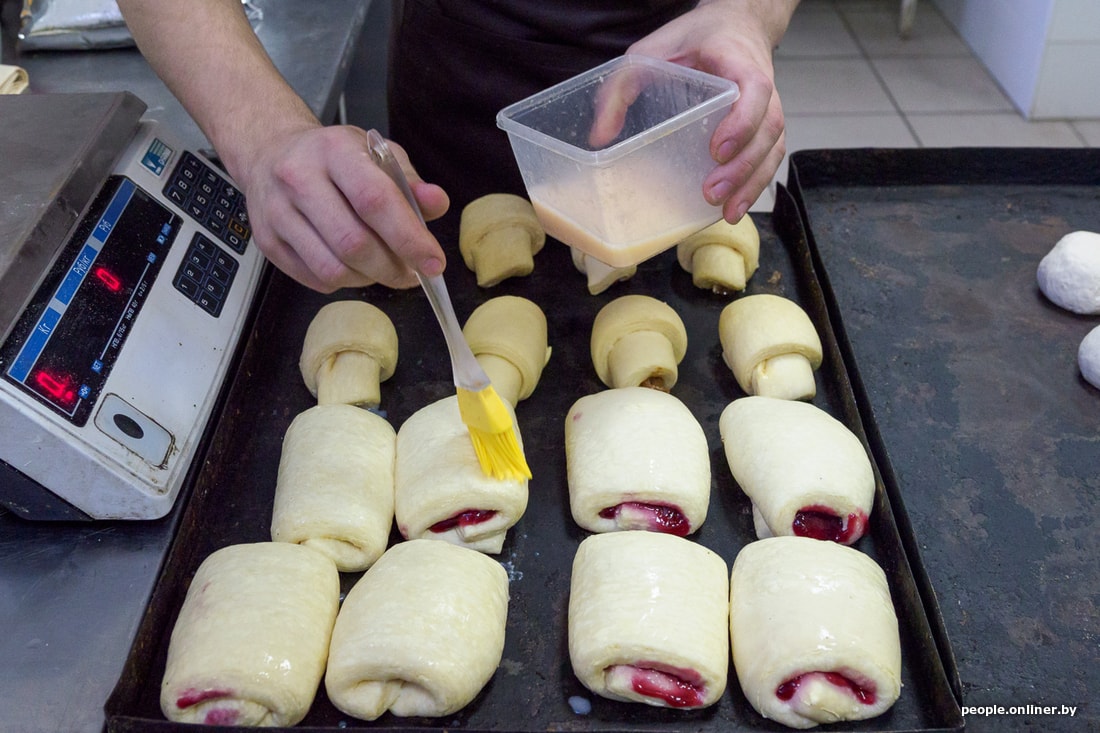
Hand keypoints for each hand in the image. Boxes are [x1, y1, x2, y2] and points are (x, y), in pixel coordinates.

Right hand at [236, 124, 449, 291]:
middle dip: (392, 268)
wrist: (269, 153)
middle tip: (412, 274)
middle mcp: (299, 178)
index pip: (375, 200)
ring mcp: (277, 212)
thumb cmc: (333, 158)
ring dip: (369, 279)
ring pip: (333, 269)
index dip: (409, 238)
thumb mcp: (376, 154)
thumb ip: (410, 181)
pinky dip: (345, 282)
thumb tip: (437, 203)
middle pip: (354, 243)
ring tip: (384, 269)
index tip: (433, 262)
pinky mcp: (267, 242)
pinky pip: (316, 279)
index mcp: (334, 150)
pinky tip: (355, 267)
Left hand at [627, 0, 791, 222]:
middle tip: (711, 192)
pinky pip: (769, 157)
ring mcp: (767, 109)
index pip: (755, 91)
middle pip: (767, 129)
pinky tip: (734, 208)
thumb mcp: (650, 52)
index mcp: (738, 61)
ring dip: (751, 183)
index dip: (742, 122)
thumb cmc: (694, 39)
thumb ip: (622, 86)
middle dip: (742, 166)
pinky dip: (755, 184)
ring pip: (772, 148)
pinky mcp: (763, 128)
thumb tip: (600, 137)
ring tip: (727, 212)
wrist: (735, 25)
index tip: (717, 149)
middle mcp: (762, 87)